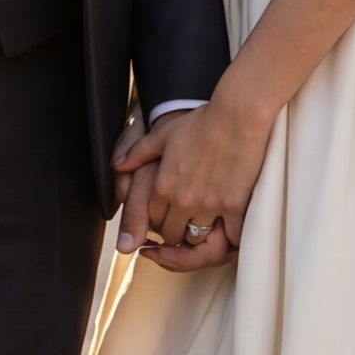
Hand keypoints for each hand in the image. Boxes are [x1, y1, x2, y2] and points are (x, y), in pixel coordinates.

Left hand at [116, 101, 268, 270]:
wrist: (237, 116)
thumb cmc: (201, 122)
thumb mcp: (163, 135)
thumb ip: (137, 153)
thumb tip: (117, 165)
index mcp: (163, 187)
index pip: (152, 221)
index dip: (159, 220)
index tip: (168, 215)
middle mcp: (183, 201)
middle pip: (172, 235)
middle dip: (175, 231)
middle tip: (185, 222)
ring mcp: (209, 205)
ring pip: (197, 238)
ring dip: (198, 235)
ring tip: (204, 225)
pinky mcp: (234, 205)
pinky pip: (229, 236)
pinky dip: (228, 236)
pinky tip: (228, 228)